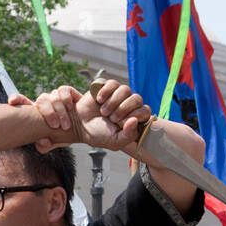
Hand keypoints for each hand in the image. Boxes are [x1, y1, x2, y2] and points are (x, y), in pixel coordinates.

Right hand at [36, 80, 150, 153]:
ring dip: (113, 102)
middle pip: (137, 98)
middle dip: (123, 109)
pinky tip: (99, 100)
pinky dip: (106, 92)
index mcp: (133, 119)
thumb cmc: (98, 134)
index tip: (122, 123)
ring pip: (125, 90)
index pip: (145, 111)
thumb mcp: (114, 141)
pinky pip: (113, 83)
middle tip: (112, 118)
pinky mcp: (108, 87)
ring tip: (104, 111)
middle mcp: (128, 105)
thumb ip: (128, 135)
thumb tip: (135, 120)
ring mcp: (119, 95)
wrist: (79, 125)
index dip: (136, 115)